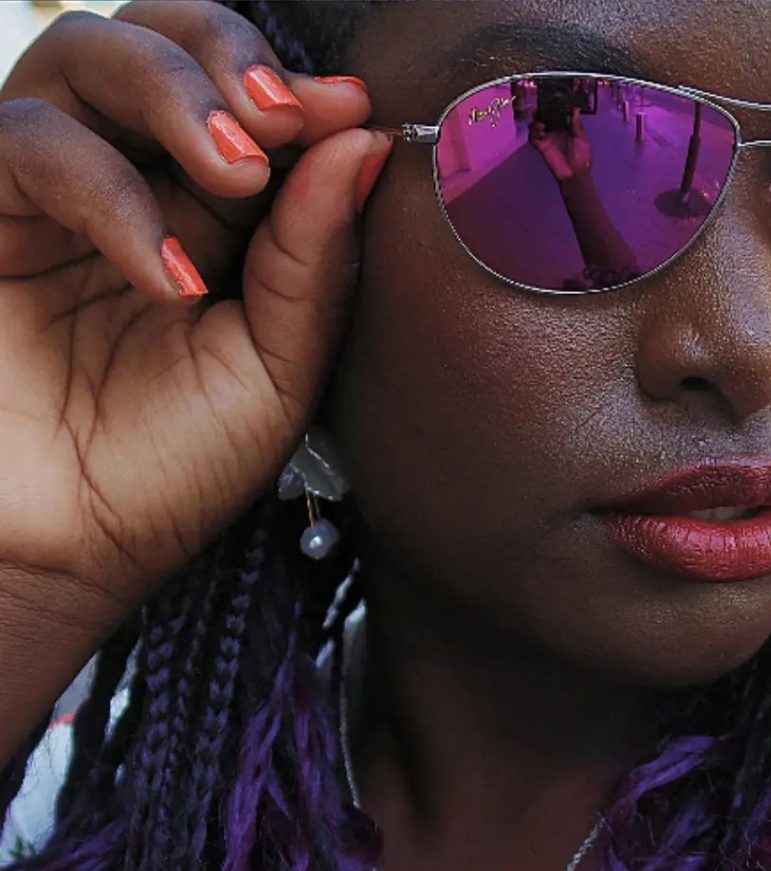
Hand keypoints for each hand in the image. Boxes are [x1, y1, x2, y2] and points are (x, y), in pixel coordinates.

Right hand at [0, 0, 390, 618]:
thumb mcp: (277, 369)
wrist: (76, 548)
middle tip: (283, 118)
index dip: (297, 92)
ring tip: (238, 174)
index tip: (349, 108)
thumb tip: (365, 140)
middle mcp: (138, 186)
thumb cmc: (179, 466)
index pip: (251, 105)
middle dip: (230, 61)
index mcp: (219, 218)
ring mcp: (57, 193)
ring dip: (174, 95)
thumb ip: (314, 260)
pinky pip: (30, 146)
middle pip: (167, 41)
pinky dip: (109, 195)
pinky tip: (170, 278)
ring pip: (89, 55)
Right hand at [528, 106, 591, 182]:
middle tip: (539, 110)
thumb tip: (575, 109)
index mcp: (564, 127)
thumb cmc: (581, 157)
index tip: (550, 100)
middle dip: (539, 113)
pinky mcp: (541, 147)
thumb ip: (577, 125)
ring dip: (535, 123)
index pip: (555, 114)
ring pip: (535, 126)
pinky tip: (540, 133)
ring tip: (541, 125)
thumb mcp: (582, 139)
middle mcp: (554, 131)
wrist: (575, 174)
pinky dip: (533, 134)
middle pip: (542, 118)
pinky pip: (532, 138)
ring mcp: (547, 139)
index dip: (551, 107)